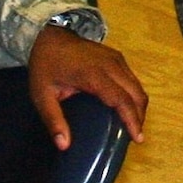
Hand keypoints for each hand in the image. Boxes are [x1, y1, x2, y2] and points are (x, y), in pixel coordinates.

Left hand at [27, 24, 148, 148]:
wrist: (48, 36)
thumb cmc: (45, 66)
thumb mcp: (42, 95)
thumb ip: (54, 120)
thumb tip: (64, 146)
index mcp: (93, 75)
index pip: (121, 99)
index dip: (132, 119)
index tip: (137, 137)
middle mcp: (110, 65)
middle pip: (135, 93)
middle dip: (139, 116)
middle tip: (135, 136)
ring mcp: (115, 58)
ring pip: (136, 85)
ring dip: (138, 105)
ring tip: (132, 125)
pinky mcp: (116, 56)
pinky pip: (131, 78)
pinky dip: (134, 94)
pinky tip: (126, 107)